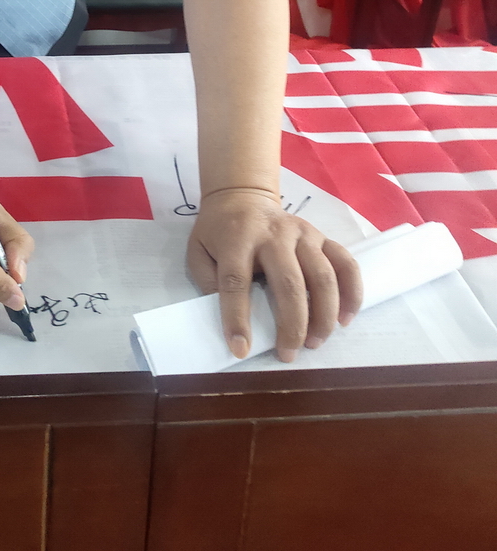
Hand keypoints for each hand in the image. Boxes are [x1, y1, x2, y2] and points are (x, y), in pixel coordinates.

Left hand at [187, 187, 362, 361]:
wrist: (242, 196)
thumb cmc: (219, 231)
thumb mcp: (199, 251)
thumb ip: (208, 282)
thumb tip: (228, 321)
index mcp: (237, 238)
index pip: (236, 281)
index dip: (237, 318)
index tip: (241, 349)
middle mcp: (274, 234)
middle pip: (289, 283)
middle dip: (292, 325)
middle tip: (288, 354)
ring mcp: (303, 233)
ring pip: (323, 276)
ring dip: (323, 316)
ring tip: (315, 343)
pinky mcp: (322, 236)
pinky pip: (346, 264)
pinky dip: (352, 293)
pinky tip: (346, 319)